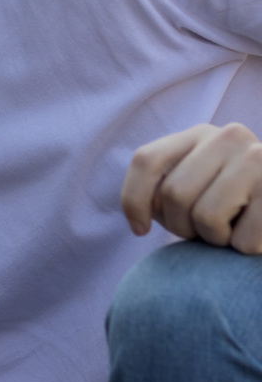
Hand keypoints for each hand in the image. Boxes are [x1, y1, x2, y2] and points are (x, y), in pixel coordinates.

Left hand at [122, 123, 261, 253]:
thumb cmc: (231, 206)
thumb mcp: (195, 186)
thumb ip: (164, 190)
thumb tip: (138, 220)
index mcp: (199, 134)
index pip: (147, 160)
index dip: (133, 200)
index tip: (139, 230)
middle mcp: (229, 137)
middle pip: (174, 194)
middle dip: (180, 226)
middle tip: (201, 231)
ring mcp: (258, 160)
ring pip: (206, 216)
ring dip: (213, 239)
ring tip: (229, 230)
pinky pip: (243, 240)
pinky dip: (244, 248)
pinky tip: (255, 233)